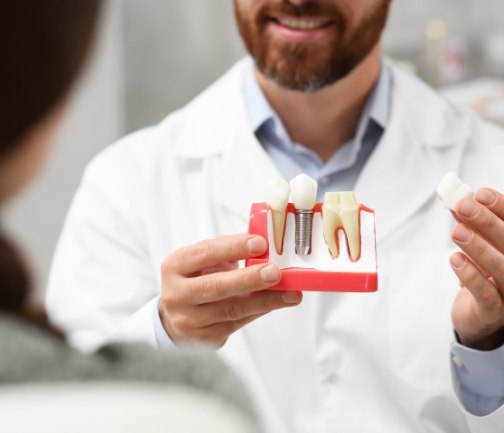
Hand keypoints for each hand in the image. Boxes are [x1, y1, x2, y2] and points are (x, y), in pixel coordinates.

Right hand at [159, 234, 301, 347]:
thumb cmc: (197, 280)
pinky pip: (237, 324)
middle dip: (249, 279)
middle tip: (274, 272)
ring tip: (289, 292)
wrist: (177, 316)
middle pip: (215, 287)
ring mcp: (188, 320)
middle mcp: (176, 294)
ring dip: (264, 300)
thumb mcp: (204, 261)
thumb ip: (229, 251)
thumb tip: (265, 247)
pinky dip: (260, 311)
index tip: (260, 243)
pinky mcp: (204, 339)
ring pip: (231, 310)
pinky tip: (277, 303)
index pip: (205, 253)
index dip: (233, 247)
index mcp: (175, 266)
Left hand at [451, 188, 503, 349]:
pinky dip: (471, 275)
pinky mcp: (495, 313)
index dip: (502, 207)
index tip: (480, 194)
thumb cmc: (481, 274)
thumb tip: (456, 200)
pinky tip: (455, 259)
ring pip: (502, 269)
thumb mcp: (476, 246)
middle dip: (488, 223)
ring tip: (457, 231)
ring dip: (478, 247)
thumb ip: (468, 225)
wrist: (476, 316)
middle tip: (464, 206)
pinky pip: (486, 295)